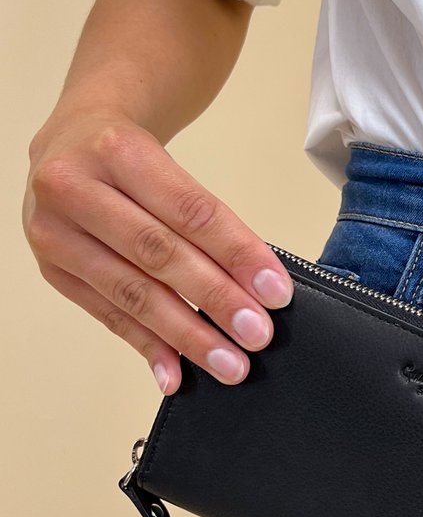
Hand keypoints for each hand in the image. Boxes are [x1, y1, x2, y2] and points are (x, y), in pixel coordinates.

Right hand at [22, 111, 294, 393]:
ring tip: (228, 363)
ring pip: (132, 293)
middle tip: (256, 334)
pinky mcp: (52, 271)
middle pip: (158, 254)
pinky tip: (176, 373)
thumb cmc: (126, 157)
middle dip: (215, 299)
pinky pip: (108, 317)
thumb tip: (256, 288)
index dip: (237, 254)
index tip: (275, 292)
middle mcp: (75, 188)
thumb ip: (203, 221)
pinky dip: (148, 347)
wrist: (64, 143)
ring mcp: (56, 233)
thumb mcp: (164, 165)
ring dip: (187, 335)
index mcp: (116, 150)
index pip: (189, 210)